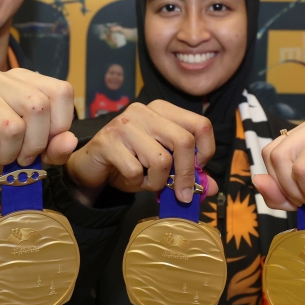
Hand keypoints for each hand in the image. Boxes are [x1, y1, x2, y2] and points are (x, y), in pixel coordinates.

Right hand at [0, 69, 77, 188]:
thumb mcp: (33, 152)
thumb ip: (55, 147)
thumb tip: (69, 141)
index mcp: (21, 78)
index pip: (61, 91)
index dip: (60, 124)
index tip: (45, 143)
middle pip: (39, 107)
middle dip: (35, 143)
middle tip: (20, 155)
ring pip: (14, 127)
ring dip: (9, 153)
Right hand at [66, 100, 217, 202]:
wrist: (92, 167)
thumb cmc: (131, 162)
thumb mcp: (164, 167)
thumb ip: (188, 174)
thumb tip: (211, 188)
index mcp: (162, 110)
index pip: (200, 124)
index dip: (205, 151)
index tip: (199, 169)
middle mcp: (144, 111)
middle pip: (184, 141)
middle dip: (186, 174)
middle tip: (182, 194)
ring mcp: (124, 124)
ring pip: (161, 159)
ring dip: (157, 181)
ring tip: (147, 180)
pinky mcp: (107, 141)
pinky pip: (136, 170)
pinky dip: (137, 182)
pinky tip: (129, 177)